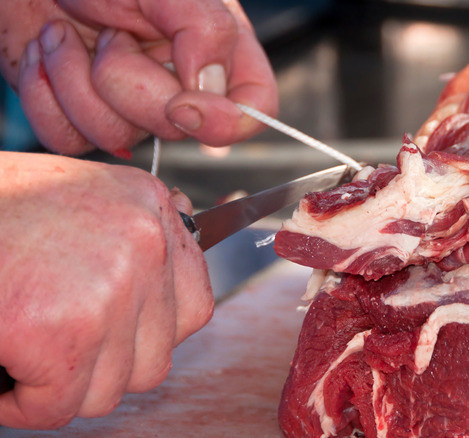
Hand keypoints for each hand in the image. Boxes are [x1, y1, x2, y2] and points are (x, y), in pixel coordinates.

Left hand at [0, 0, 277, 154]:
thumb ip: (205, 29)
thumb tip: (209, 86)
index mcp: (217, 50)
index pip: (256, 110)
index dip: (225, 123)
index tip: (182, 105)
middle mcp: (180, 85)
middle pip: (177, 130)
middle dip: (128, 81)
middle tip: (110, 31)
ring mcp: (131, 108)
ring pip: (117, 139)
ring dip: (75, 79)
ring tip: (65, 32)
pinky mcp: (82, 118)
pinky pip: (70, 139)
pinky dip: (44, 93)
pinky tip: (46, 51)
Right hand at [0, 152, 212, 428]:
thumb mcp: (81, 199)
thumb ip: (128, 237)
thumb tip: (166, 269)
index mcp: (151, 208)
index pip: (194, 309)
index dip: (148, 338)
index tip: (111, 339)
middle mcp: (146, 243)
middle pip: (153, 360)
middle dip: (99, 369)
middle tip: (52, 350)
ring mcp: (111, 287)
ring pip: (108, 390)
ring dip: (60, 387)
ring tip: (22, 351)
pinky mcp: (61, 331)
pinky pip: (55, 406)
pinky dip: (21, 405)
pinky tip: (1, 368)